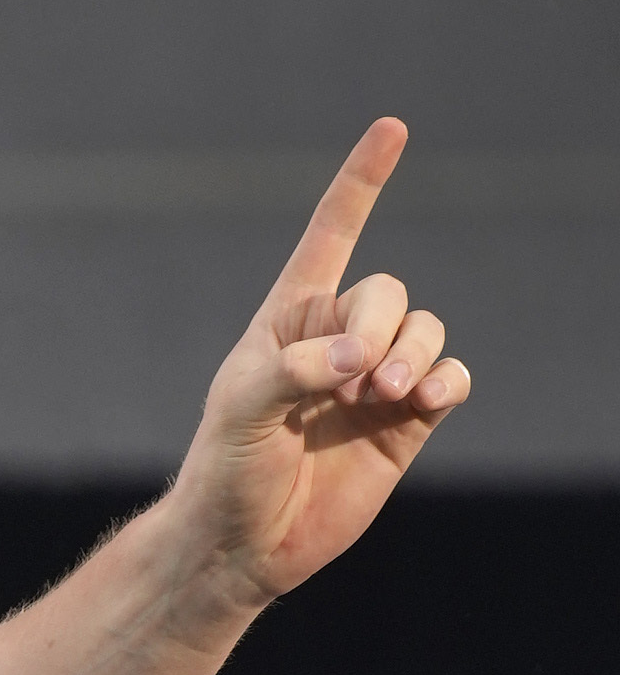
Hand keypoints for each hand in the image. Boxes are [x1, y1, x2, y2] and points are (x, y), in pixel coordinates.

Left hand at [165, 122, 468, 618]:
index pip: (332, 234)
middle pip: (388, 293)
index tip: (392, 129)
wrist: (242, 545)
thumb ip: (295, 369)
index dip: (361, 183)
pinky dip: (445, 380)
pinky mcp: (406, 423)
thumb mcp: (240, 410)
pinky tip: (424, 399)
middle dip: (380, 327)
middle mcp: (339, 339)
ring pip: (426, 331)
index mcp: (291, 318)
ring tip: (383, 397)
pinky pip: (449, 378)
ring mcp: (376, 379)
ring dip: (414, 355)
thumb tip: (361, 359)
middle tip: (355, 380)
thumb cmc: (225, 470)